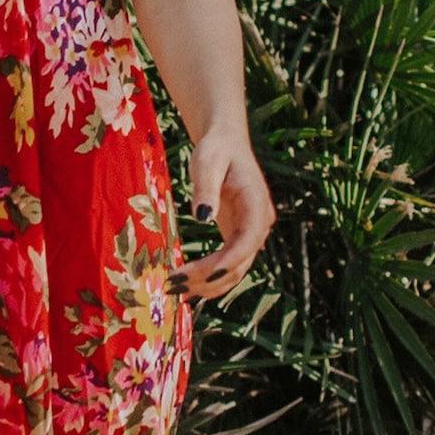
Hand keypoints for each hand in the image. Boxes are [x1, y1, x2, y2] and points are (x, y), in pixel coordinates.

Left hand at [173, 125, 276, 300]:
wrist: (226, 143)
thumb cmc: (216, 148)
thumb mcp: (208, 162)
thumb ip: (206, 188)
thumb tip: (202, 217)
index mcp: (257, 203)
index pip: (248, 241)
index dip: (228, 261)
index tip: (204, 275)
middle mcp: (259, 223)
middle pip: (240, 262)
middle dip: (209, 278)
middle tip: (175, 284)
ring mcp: (251, 233)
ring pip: (235, 270)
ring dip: (208, 285)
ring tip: (176, 290)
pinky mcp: (238, 237)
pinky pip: (228, 265)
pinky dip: (210, 279)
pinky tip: (188, 287)